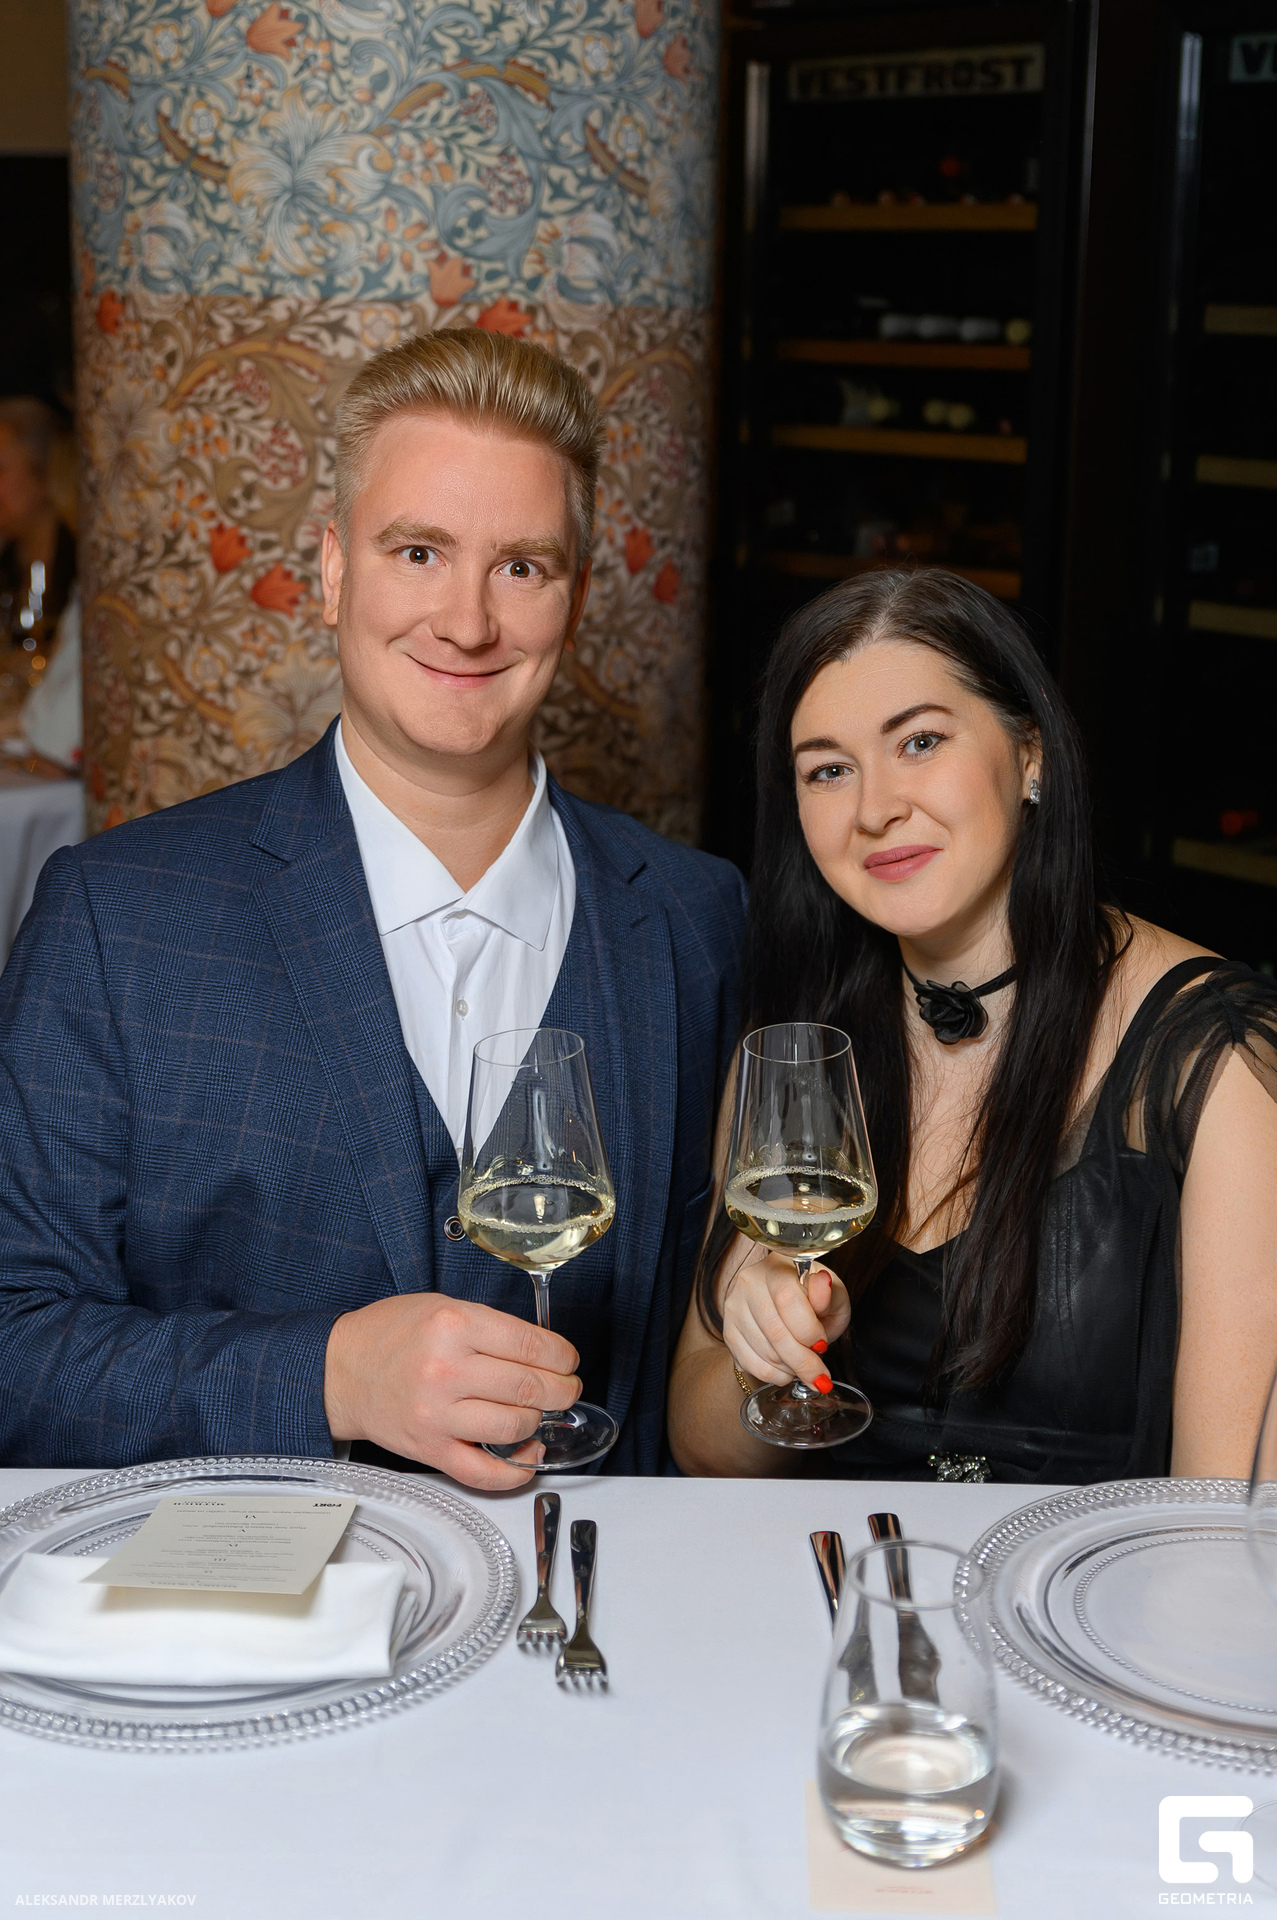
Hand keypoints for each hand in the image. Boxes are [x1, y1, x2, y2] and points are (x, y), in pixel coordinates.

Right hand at [323, 1293, 581, 1490]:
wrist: (340, 1370)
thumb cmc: (391, 1334)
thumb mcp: (442, 1307)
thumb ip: (490, 1327)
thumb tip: (542, 1351)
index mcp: (454, 1326)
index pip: (530, 1344)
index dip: (562, 1356)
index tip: (568, 1360)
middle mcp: (447, 1370)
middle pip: (529, 1387)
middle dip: (562, 1390)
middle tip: (566, 1388)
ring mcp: (437, 1415)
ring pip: (513, 1428)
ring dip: (537, 1422)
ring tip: (536, 1412)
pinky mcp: (428, 1449)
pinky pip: (482, 1472)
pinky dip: (515, 1471)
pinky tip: (528, 1458)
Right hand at [721, 1241, 850, 1387]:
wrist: (791, 1305)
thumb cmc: (816, 1301)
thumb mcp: (833, 1295)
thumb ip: (829, 1295)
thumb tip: (822, 1282)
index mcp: (778, 1264)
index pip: (786, 1298)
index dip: (807, 1329)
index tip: (823, 1344)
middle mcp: (750, 1281)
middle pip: (774, 1330)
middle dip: (802, 1360)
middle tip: (819, 1374)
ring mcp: (734, 1306)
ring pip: (763, 1349)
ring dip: (789, 1368)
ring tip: (803, 1367)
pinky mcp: (729, 1330)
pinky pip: (748, 1362)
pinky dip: (772, 1374)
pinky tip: (786, 1370)